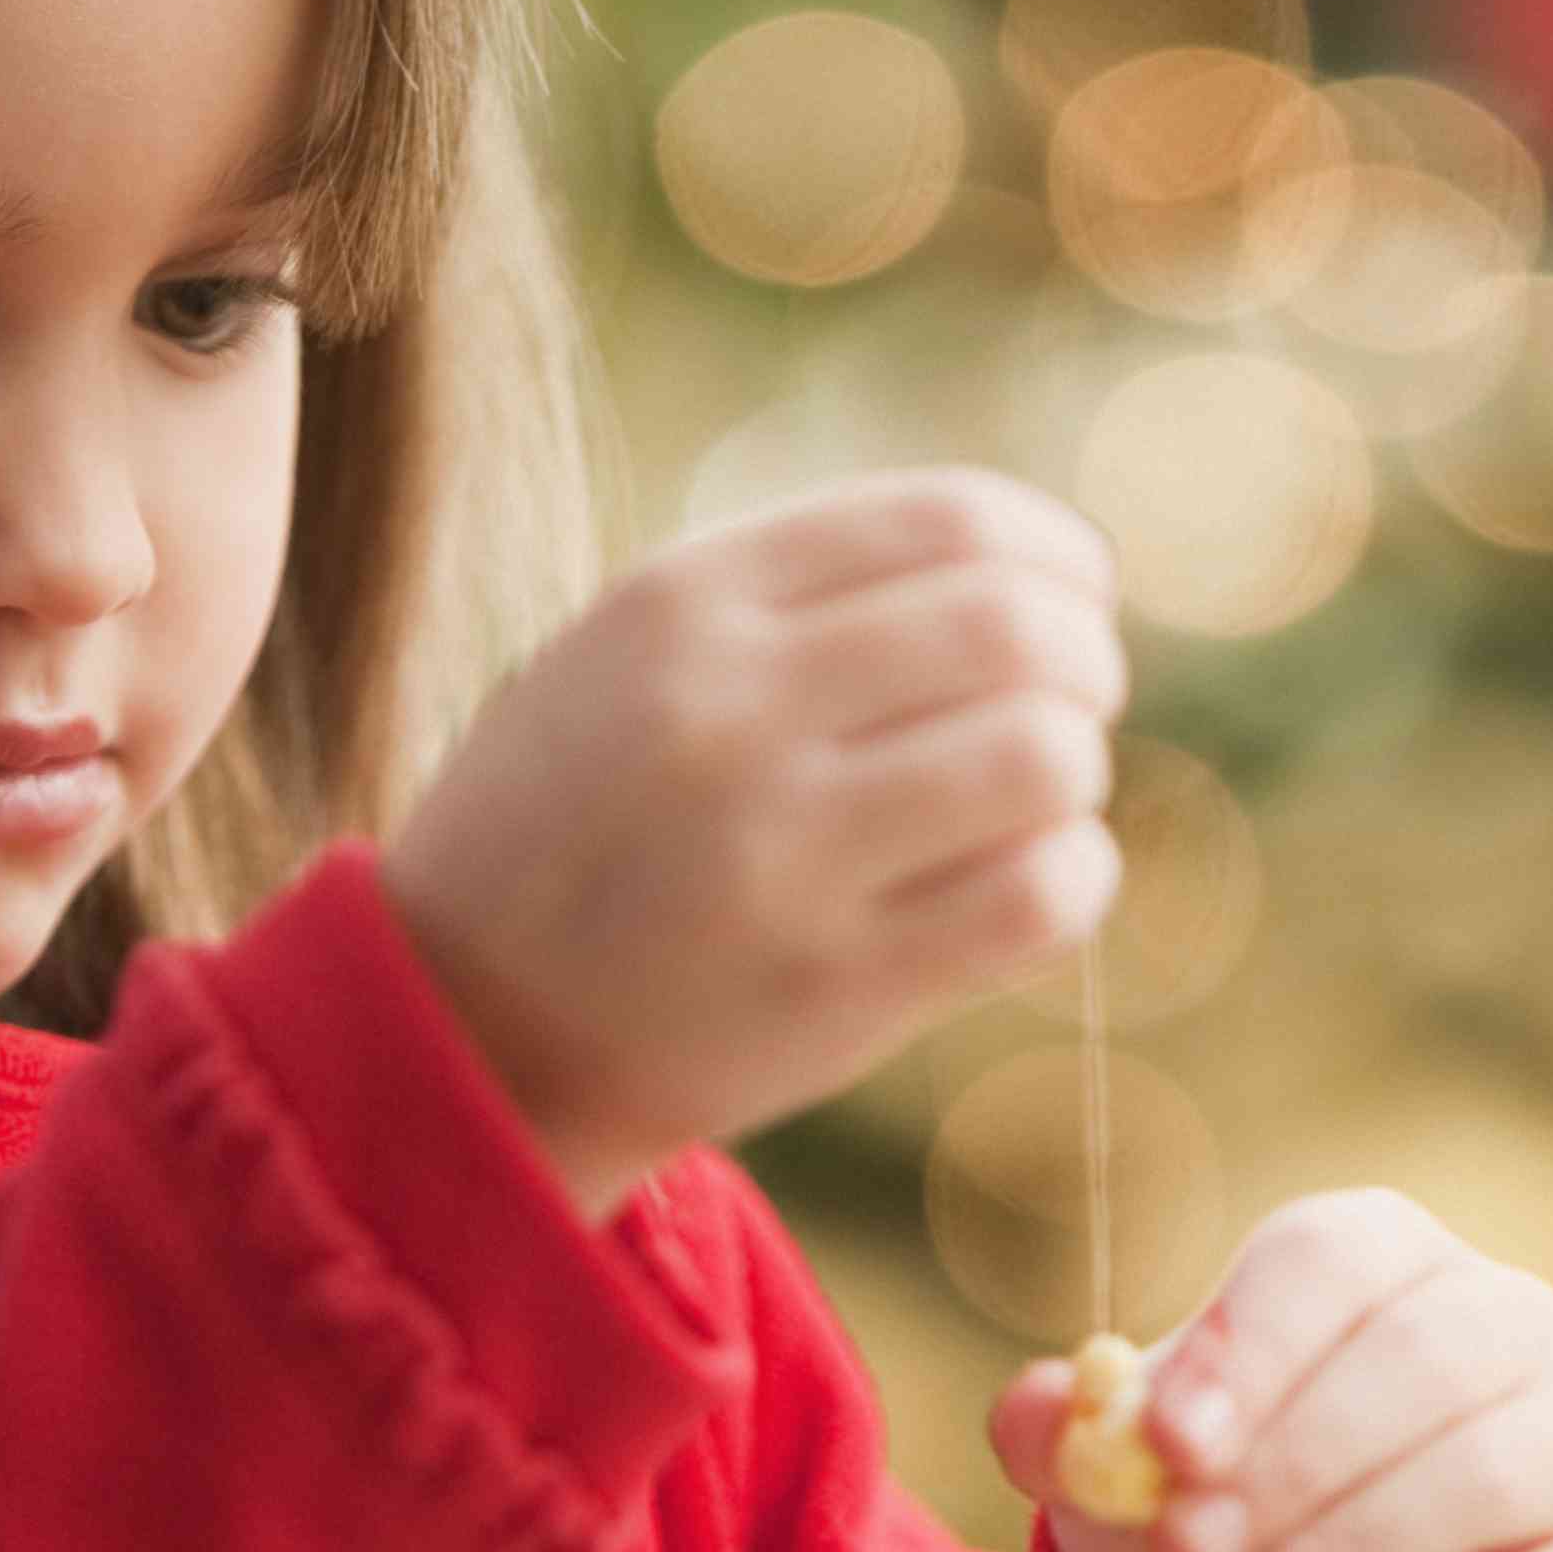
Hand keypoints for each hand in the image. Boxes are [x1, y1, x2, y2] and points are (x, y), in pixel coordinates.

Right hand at [380, 467, 1126, 1220]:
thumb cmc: (583, 825)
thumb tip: (1035, 568)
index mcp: (683, 603)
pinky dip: (1075, 874)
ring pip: (1045, 756)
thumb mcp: (631, 655)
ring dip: (1075, 769)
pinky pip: (1039, 895)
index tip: (1070, 595)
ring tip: (1032, 799)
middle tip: (1072, 700)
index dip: (1053, 554)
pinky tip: (1030, 879)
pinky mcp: (835, 986)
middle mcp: (730, 712)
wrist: (467, 1031)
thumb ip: (801, 597)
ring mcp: (782, 855)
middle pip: (1017, 628)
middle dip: (1086, 657)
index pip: (949, 520)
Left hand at [990, 1192, 1552, 1551]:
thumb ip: (1069, 1431)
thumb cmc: (1215, 1514)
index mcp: (1388, 1256)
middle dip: (1289, 1467)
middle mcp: (1505, 1328)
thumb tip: (1041, 1410)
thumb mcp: (1121, 1471)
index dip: (1256, 1343)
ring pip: (1489, 1474)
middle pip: (1427, 1356)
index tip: (1170, 1444)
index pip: (1339, 1256)